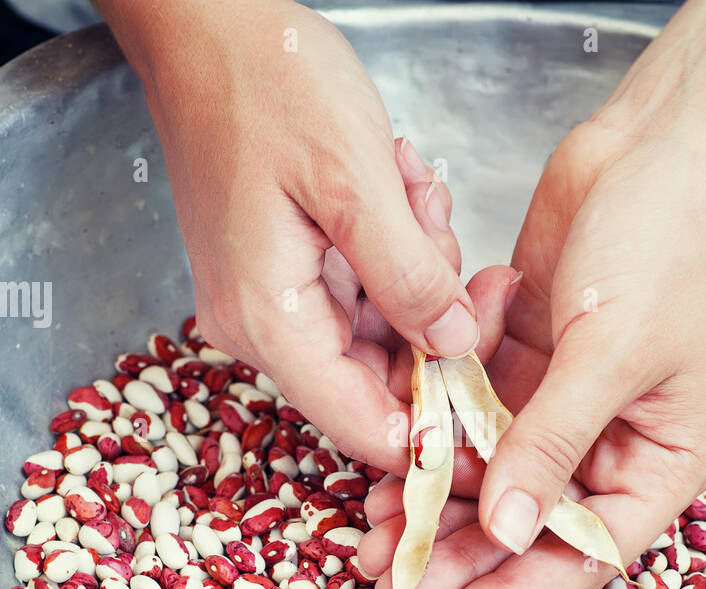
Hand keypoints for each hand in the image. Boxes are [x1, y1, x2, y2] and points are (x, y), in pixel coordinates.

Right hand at [97, 0, 478, 471]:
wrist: (209, 26)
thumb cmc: (268, 83)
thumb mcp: (356, 182)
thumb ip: (411, 279)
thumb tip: (456, 349)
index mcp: (271, 321)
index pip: (365, 427)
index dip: (437, 431)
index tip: (495, 403)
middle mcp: (264, 326)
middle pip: (381, 377)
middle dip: (438, 319)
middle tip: (459, 248)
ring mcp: (273, 299)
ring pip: (382, 327)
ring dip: (418, 267)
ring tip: (407, 191)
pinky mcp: (287, 269)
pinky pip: (364, 288)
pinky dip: (397, 247)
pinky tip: (394, 188)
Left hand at [360, 112, 705, 588]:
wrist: (662, 142)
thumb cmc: (670, 246)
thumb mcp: (611, 354)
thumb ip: (551, 444)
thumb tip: (503, 536)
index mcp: (660, 461)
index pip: (578, 553)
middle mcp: (611, 441)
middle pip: (523, 521)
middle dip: (453, 551)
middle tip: (383, 584)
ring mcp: (565, 399)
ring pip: (488, 467)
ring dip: (431, 490)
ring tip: (368, 524)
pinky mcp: (528, 356)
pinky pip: (472, 405)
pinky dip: (437, 419)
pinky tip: (394, 437)